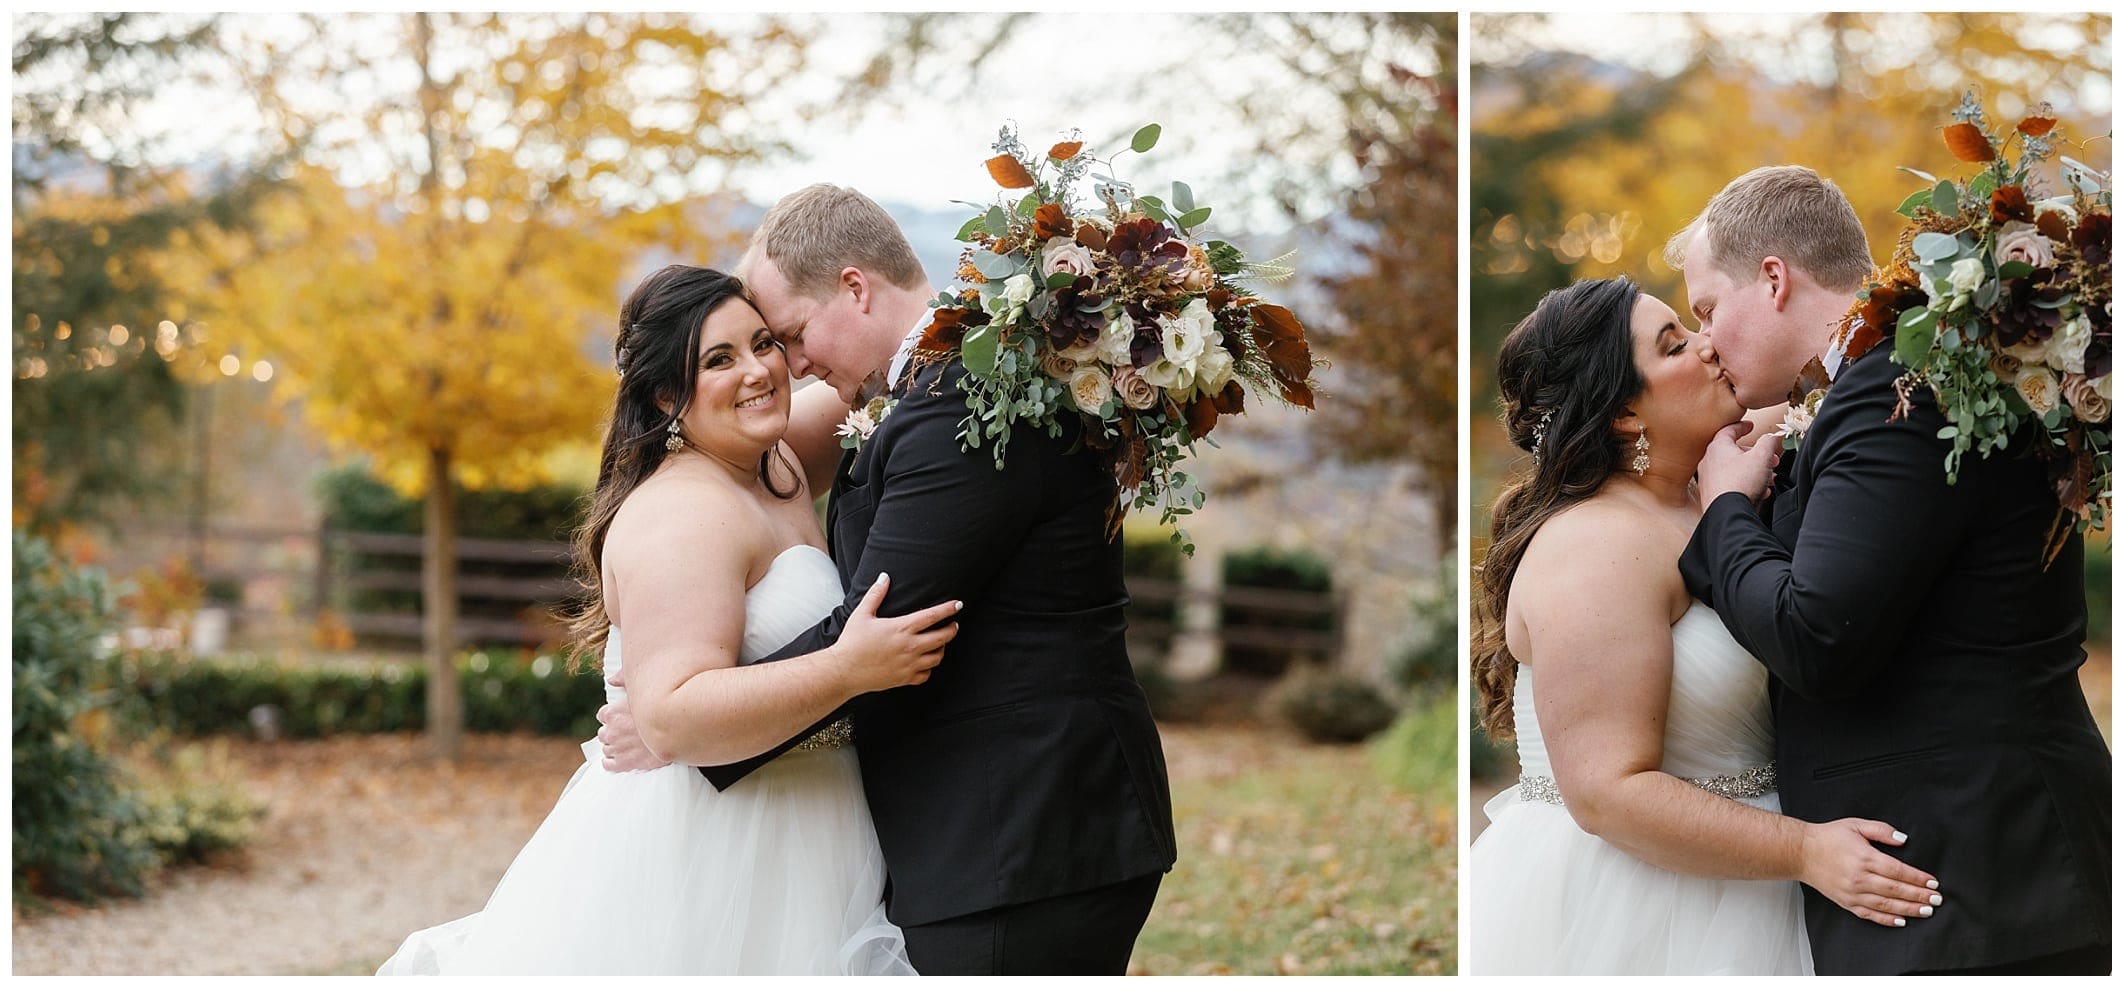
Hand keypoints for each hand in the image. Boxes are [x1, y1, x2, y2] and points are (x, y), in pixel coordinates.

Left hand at [595, 682, 671, 772]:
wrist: (679, 732)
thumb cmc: (664, 707)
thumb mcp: (645, 688)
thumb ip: (625, 680)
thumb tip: (612, 680)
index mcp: (613, 712)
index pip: (602, 716)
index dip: (612, 717)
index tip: (621, 719)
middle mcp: (611, 731)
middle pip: (604, 734)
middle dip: (614, 733)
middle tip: (627, 733)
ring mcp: (617, 748)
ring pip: (607, 749)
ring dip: (615, 747)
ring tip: (628, 746)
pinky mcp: (624, 763)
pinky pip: (608, 764)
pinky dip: (612, 762)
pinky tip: (620, 758)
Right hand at [827, 572, 960, 694]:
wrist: (844, 670)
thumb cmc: (852, 642)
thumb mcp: (862, 614)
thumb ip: (876, 594)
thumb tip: (884, 577)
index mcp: (902, 628)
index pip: (932, 616)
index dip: (948, 609)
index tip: (958, 604)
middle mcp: (910, 646)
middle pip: (943, 637)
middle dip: (952, 629)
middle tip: (954, 625)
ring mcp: (909, 664)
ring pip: (938, 657)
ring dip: (943, 648)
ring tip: (941, 643)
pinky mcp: (905, 678)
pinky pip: (926, 674)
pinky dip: (929, 668)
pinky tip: (925, 661)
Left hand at [1697, 421, 1779, 504]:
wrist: (1727, 512)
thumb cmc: (1742, 482)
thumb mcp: (1762, 456)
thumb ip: (1768, 442)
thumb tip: (1770, 438)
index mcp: (1718, 447)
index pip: (1728, 430)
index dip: (1742, 426)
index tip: (1750, 426)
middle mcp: (1709, 461)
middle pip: (1734, 452)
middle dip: (1756, 456)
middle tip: (1771, 460)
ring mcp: (1708, 479)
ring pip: (1735, 470)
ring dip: (1754, 472)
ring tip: (1769, 479)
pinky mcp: (1711, 494)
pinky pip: (1731, 485)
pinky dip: (1747, 485)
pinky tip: (1760, 492)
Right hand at [1797, 819, 1941, 927]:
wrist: (1801, 852)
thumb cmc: (1828, 838)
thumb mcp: (1856, 825)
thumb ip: (1881, 830)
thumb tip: (1903, 839)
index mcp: (1864, 858)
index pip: (1898, 871)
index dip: (1918, 878)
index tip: (1933, 882)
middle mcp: (1859, 878)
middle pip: (1896, 890)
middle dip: (1920, 895)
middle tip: (1937, 899)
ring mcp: (1852, 893)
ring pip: (1886, 905)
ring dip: (1909, 909)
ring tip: (1926, 911)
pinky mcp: (1846, 902)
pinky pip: (1870, 914)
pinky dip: (1887, 920)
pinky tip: (1901, 920)